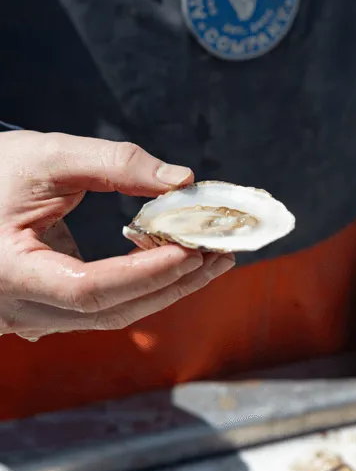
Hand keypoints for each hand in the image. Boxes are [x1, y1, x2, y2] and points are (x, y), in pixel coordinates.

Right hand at [0, 130, 234, 340]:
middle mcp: (17, 307)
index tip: (193, 249)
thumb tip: (182, 181)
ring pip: (108, 316)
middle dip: (171, 284)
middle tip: (220, 255)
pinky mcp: (43, 307)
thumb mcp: (49, 155)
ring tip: (208, 260)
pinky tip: (171, 265)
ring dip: (162, 289)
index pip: (88, 289)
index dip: (145, 273)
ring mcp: (28, 315)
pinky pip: (99, 308)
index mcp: (10, 272)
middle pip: (108, 311)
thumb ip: (115, 164)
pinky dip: (139, 287)